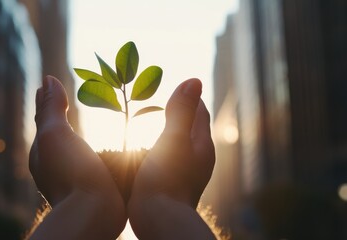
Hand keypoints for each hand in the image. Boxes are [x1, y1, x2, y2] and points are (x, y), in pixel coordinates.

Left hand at [29, 75, 125, 238]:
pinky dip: (100, 149)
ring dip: (83, 131)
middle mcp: (56, 165)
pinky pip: (95, 160)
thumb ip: (51, 108)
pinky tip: (111, 148)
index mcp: (43, 152)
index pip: (44, 117)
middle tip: (68, 96)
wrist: (93, 213)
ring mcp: (76, 177)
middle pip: (58, 132)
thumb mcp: (55, 134)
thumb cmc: (71, 171)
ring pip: (77, 146)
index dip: (48, 99)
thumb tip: (47, 79)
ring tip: (92, 116)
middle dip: (61, 114)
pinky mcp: (96, 186)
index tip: (52, 83)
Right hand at [128, 78, 215, 238]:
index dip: (187, 96)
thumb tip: (194, 80)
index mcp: (202, 145)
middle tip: (158, 99)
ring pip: (178, 143)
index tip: (172, 85)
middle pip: (190, 127)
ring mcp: (186, 172)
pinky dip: (159, 148)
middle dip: (177, 112)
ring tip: (148, 121)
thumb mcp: (173, 140)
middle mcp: (198, 158)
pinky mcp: (172, 183)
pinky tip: (145, 151)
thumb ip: (182, 112)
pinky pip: (168, 157)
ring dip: (167, 130)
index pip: (199, 111)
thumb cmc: (165, 180)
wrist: (159, 221)